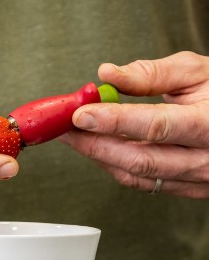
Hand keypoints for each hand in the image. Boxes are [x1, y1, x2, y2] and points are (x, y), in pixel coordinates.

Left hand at [60, 51, 208, 197]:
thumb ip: (151, 74)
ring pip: (137, 175)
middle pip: (139, 159)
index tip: (81, 114)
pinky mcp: (188, 189)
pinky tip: (102, 149)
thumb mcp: (196, 71)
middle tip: (65, 128)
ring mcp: (197, 179)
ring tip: (76, 136)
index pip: (155, 126)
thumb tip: (107, 74)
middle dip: (94, 144)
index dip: (113, 122)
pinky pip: (145, 183)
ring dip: (100, 157)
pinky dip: (118, 166)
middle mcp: (205, 159)